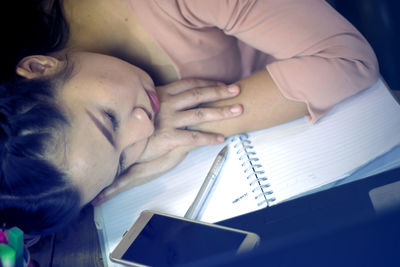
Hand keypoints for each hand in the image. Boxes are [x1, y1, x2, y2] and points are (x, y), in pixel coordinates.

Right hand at [92, 79, 242, 203]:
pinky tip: (221, 139)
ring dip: (221, 112)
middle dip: (220, 92)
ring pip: (200, 114)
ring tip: (238, 110)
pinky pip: (193, 138)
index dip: (208, 83)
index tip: (222, 83)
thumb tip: (171, 98)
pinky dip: (208, 138)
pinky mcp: (168, 137)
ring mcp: (168, 120)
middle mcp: (167, 104)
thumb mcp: (142, 104)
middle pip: (199, 95)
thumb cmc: (130, 121)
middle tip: (237, 91)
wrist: (117, 140)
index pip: (190, 84)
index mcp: (162, 93)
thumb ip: (158, 100)